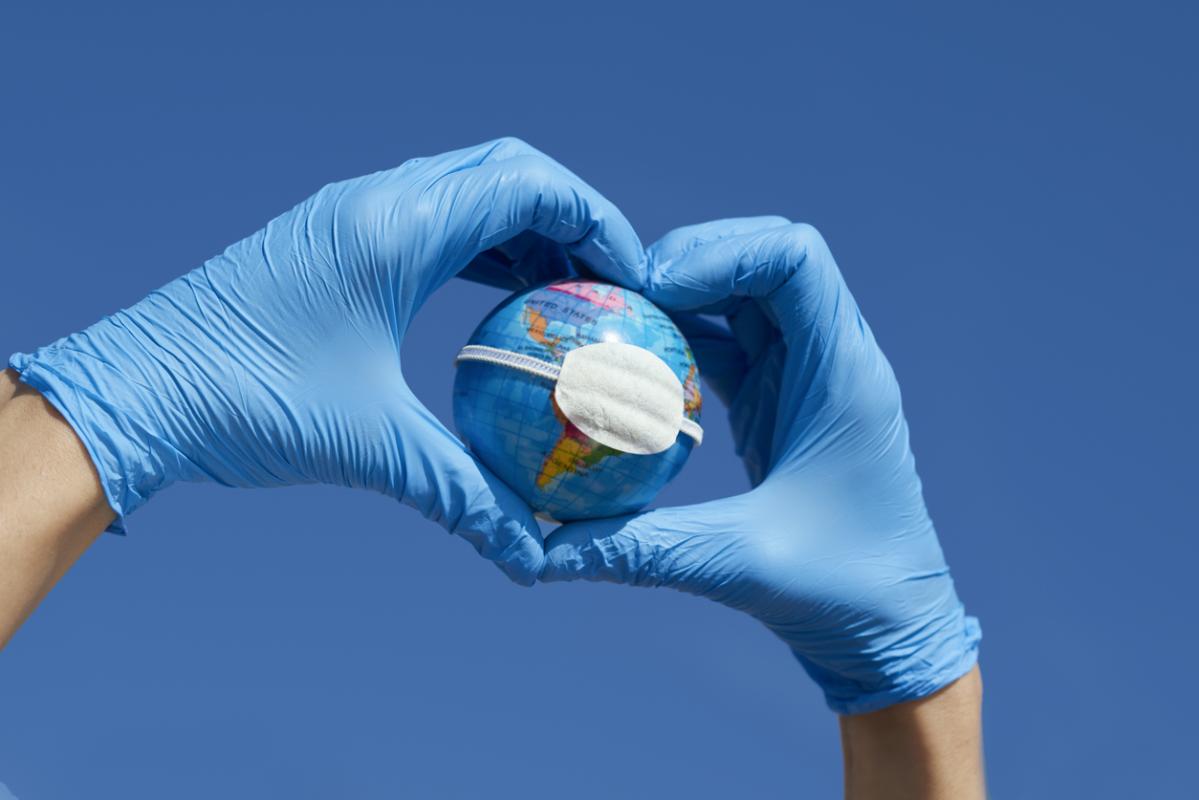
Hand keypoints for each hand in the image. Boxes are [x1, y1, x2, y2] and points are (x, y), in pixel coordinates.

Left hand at [9, 137, 643, 584]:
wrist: (134, 390)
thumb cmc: (244, 402)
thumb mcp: (371, 445)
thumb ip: (465, 494)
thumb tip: (535, 552)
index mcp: (394, 228)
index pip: (529, 185)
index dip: (598, 220)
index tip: (633, 276)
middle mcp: (375, 203)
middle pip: (507, 172)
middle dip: (571, 218)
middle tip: (609, 283)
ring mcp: (349, 215)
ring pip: (466, 191)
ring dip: (524, 230)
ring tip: (565, 293)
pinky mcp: (331, 239)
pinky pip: (429, 220)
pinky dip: (477, 248)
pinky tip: (494, 301)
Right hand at [542, 218, 979, 711]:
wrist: (892, 630)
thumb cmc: (844, 593)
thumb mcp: (740, 563)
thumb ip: (640, 548)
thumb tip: (542, 550)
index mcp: (843, 375)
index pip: (795, 258)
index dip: (721, 249)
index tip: (653, 287)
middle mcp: (830, 359)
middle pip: (764, 259)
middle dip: (690, 258)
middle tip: (620, 293)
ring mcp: (806, 377)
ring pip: (744, 296)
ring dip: (681, 295)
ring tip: (613, 314)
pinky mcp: (782, 402)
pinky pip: (729, 343)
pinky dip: (682, 339)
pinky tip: (630, 360)